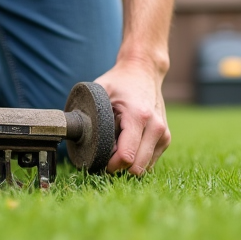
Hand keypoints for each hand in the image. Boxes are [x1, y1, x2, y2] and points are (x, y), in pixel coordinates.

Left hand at [95, 60, 170, 176]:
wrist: (144, 71)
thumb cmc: (120, 82)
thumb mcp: (100, 92)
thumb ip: (89, 113)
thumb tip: (74, 133)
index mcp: (138, 116)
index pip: (126, 156)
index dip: (110, 165)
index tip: (99, 160)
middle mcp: (156, 127)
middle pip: (137, 167)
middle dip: (118, 168)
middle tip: (105, 158)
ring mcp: (163, 134)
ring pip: (144, 167)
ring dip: (128, 165)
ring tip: (116, 148)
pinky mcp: (166, 138)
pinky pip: (150, 162)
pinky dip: (137, 160)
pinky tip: (127, 146)